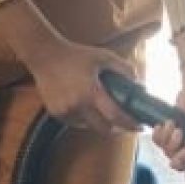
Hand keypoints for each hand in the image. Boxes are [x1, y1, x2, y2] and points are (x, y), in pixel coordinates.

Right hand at [0, 0, 141, 134]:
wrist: (45, 55)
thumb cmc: (76, 55)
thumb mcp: (103, 56)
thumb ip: (123, 68)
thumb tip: (139, 83)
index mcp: (92, 92)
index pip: (115, 116)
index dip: (129, 124)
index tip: (140, 127)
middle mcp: (78, 105)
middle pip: (103, 128)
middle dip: (116, 128)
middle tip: (123, 123)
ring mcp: (65, 111)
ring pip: (89, 126)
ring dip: (98, 122)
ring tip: (101, 110)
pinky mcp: (56, 113)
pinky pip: (75, 123)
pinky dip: (83, 119)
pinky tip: (85, 107)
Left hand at [152, 59, 184, 183]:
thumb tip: (176, 165)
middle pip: (183, 167)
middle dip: (177, 150)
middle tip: (181, 135)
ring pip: (170, 156)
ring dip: (168, 140)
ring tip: (175, 125)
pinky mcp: (175, 137)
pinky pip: (161, 145)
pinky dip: (160, 135)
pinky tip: (166, 124)